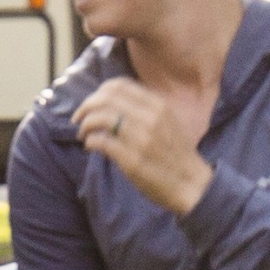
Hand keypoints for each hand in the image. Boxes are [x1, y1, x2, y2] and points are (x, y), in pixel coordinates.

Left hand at [70, 78, 211, 214]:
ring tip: (83, 134)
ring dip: (85, 125)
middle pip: (105, 99)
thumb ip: (145, 108)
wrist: (191, 185)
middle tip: (78, 119)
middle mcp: (150, 118)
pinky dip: (90, 141)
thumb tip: (111, 101)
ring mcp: (141, 139)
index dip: (98, 93)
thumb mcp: (167, 121)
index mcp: (158, 105)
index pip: (118, 85)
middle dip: (85, 107)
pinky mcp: (132, 161)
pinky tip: (90, 146)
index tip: (91, 104)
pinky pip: (101, 142)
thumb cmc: (176, 154)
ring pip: (100, 118)